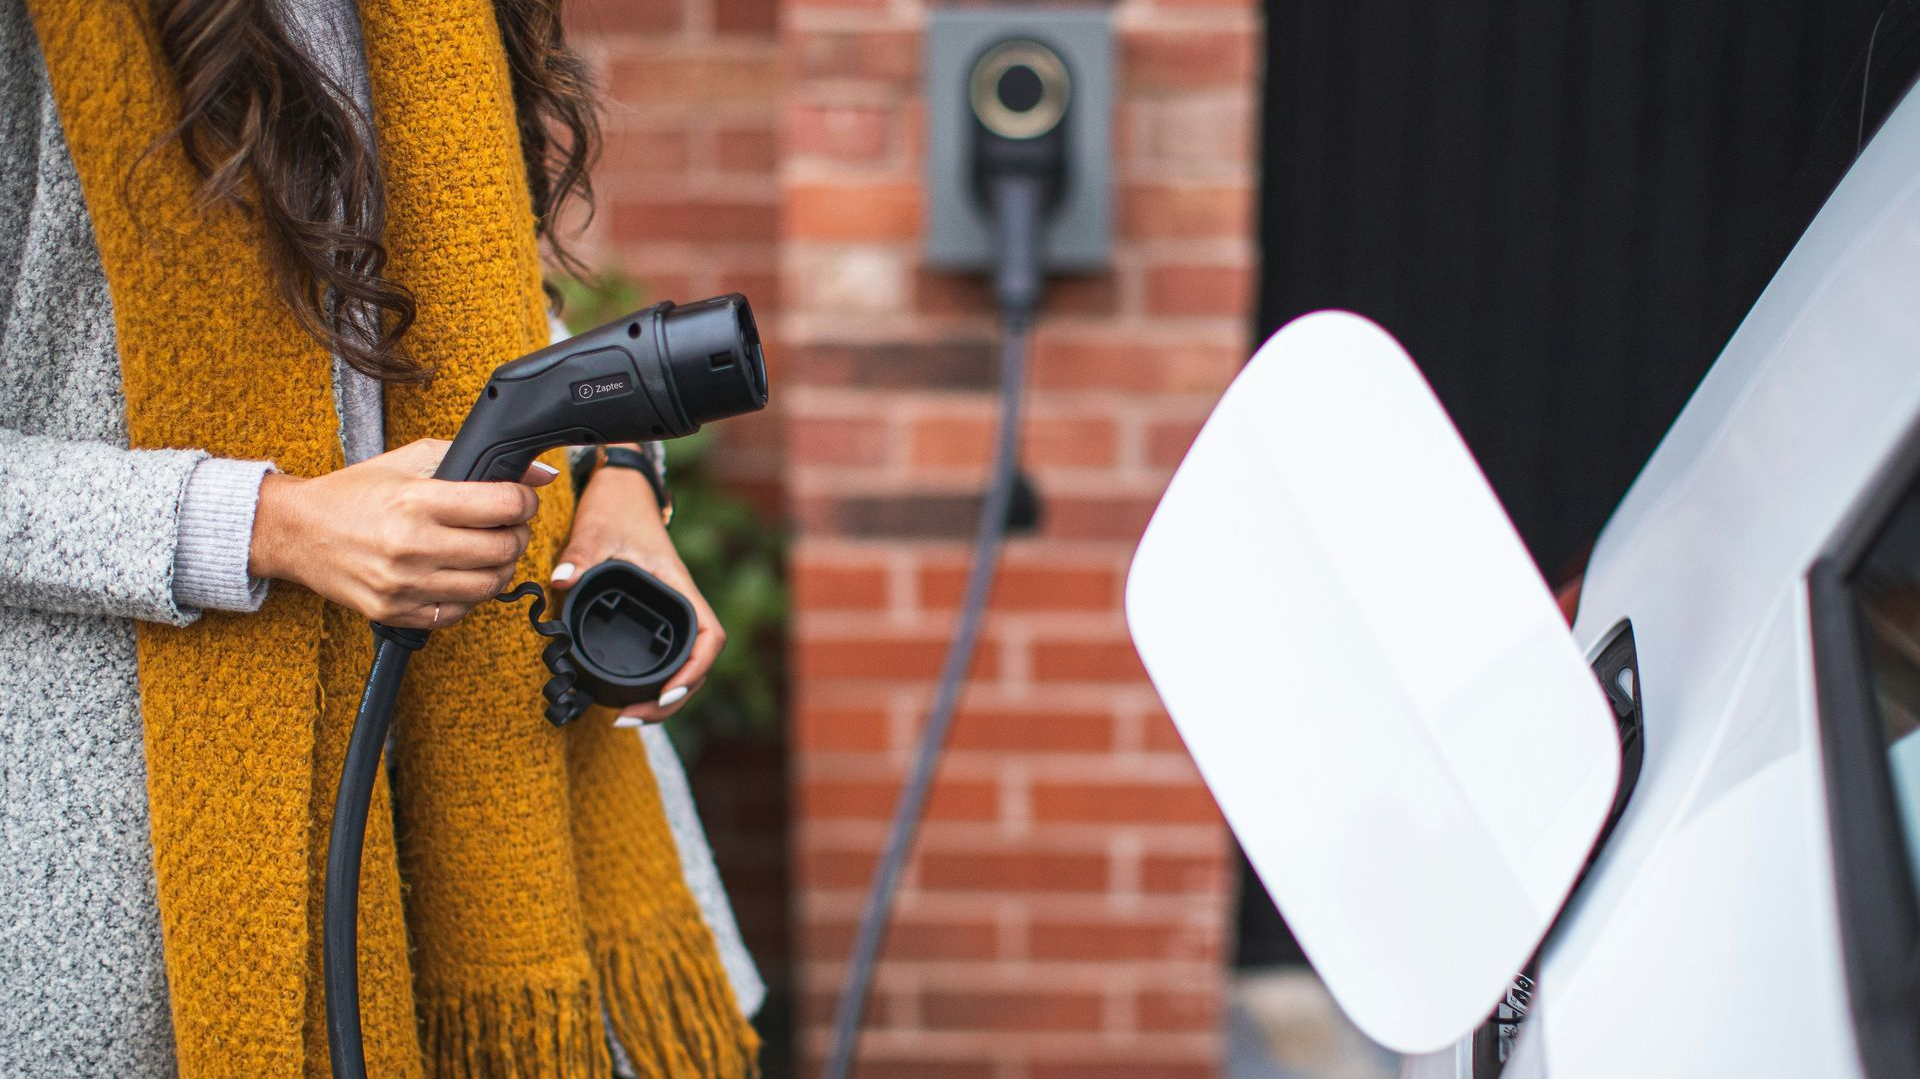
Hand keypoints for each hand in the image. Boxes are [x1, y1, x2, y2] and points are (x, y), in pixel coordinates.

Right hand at [248, 438, 555, 626]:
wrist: (298, 531)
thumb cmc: (356, 492)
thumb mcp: (411, 461)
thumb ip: (473, 460)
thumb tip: (538, 473)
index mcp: (417, 502)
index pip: (503, 506)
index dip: (524, 501)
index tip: (522, 500)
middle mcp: (411, 546)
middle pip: (503, 550)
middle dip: (518, 535)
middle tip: (510, 526)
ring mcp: (403, 585)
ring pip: (488, 587)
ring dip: (500, 567)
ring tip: (489, 550)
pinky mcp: (396, 612)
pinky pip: (458, 613)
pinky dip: (470, 595)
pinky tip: (461, 574)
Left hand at [551, 462, 724, 724]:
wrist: (622, 491)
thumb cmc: (617, 508)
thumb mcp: (596, 530)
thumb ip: (580, 555)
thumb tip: (562, 580)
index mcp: (677, 587)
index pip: (708, 637)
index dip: (694, 670)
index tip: (666, 692)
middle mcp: (679, 604)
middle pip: (697, 664)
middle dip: (671, 699)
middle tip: (631, 717)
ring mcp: (668, 612)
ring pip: (683, 665)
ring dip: (663, 697)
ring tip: (628, 716)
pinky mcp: (654, 615)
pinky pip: (665, 655)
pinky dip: (653, 681)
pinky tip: (628, 696)